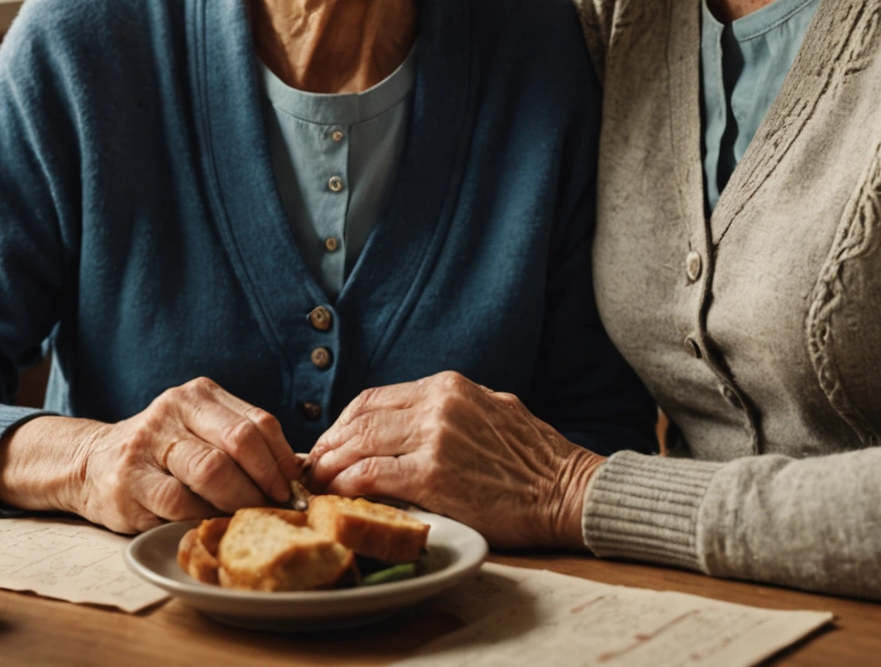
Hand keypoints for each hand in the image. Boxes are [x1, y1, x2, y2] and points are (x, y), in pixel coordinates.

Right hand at [0, 378, 301, 533]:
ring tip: (251, 518)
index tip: (296, 486)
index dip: (282, 458)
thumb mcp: (200, 431)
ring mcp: (148, 445)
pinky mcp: (128, 482)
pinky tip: (211, 524)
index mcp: (198, 395)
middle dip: (266, 481)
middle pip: (238, 443)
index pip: (256, 422)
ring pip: (210, 472)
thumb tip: (300, 470)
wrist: (92, 463)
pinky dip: (202, 517)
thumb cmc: (163, 452)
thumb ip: (241, 442)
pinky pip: (178, 503)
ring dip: (239, 501)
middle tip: (279, 507)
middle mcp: (173, 411)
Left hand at [304, 371, 603, 548]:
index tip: (332, 442)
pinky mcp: (434, 476)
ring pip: (361, 444)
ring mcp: (434, 437)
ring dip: (331, 465)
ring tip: (317, 483)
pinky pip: (374, 476)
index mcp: (448, 385)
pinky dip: (349, 485)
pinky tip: (338, 495)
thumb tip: (411, 422)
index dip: (344, 422)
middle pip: (361, 418)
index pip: (375, 398)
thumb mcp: (490, 409)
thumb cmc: (534, 458)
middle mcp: (438, 404)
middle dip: (330, 443)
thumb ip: (449, 410)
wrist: (566, 489)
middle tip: (314, 466)